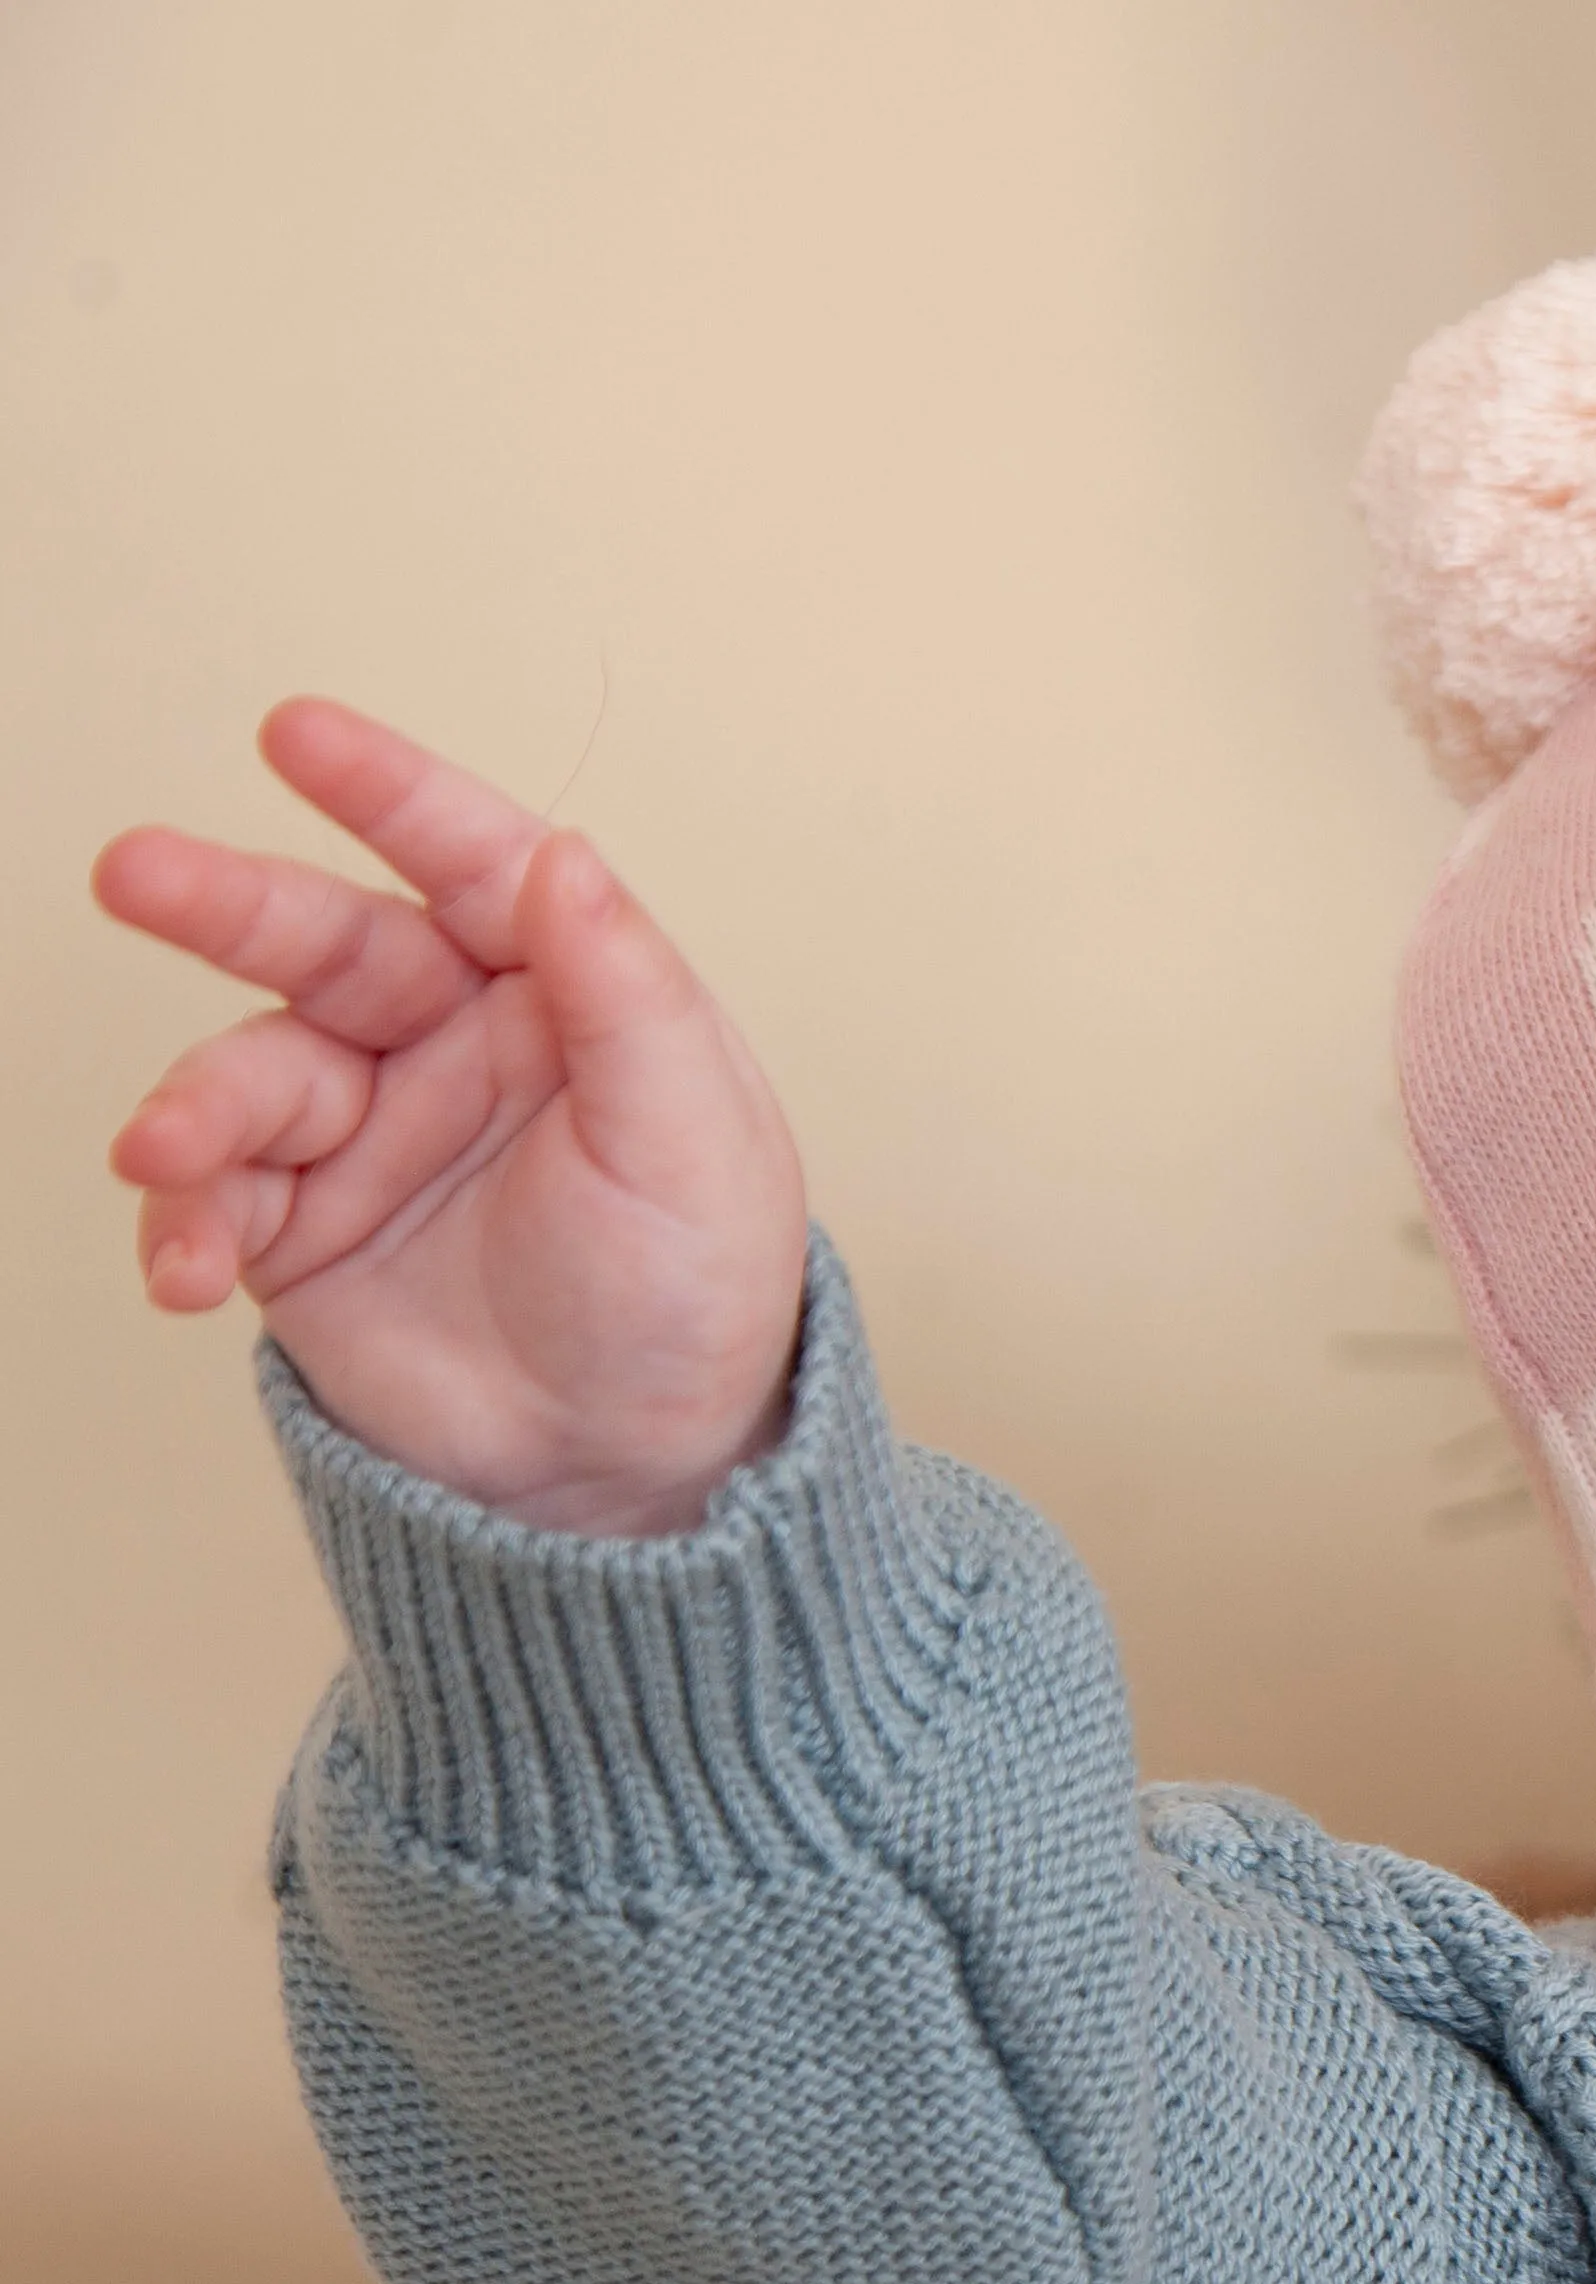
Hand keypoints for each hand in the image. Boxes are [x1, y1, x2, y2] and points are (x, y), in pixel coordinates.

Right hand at [92, 700, 809, 1536]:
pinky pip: (212, 1195)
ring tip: (169, 1152)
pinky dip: (182, 1221)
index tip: (299, 732)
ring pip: (247, 1072)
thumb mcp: (694, 1145)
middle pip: (326, 942)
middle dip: (225, 905)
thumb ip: (629, 997)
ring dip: (195, 1106)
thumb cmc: (692, 1299)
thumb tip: (563, 856)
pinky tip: (186, 1269)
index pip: (477, 865)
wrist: (631, 1472)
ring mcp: (368, 1130)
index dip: (392, 795)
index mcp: (567, 999)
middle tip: (134, 874)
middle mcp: (455, 1043)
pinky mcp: (298, 1225)